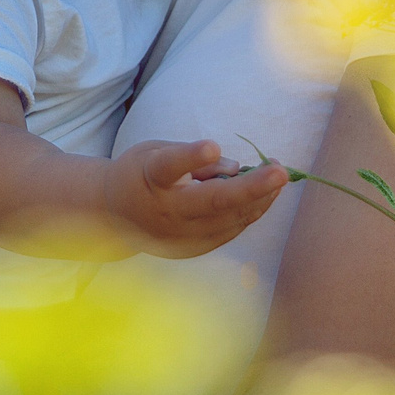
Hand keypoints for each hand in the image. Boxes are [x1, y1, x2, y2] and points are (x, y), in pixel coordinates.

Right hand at [105, 142, 287, 258]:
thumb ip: (192, 156)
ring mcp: (181, 236)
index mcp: (150, 179)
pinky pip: (230, 229)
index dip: (191, 157)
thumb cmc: (141, 173)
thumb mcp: (155, 152)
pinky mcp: (194, 248)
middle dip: (251, 188)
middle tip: (281, 172)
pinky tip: (265, 193)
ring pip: (230, 218)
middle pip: (212, 202)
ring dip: (260, 197)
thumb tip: (237, 169)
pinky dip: (250, 210)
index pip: (169, 166)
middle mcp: (166, 211)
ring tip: (279, 175)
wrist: (113, 218)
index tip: (212, 146)